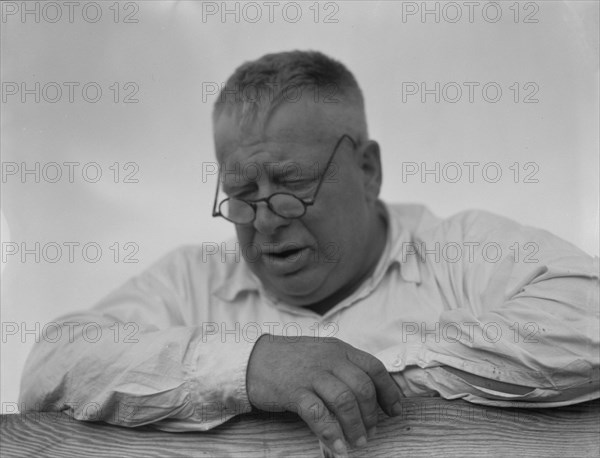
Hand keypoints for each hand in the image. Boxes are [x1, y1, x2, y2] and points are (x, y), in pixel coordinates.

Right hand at [246, 334, 402, 455]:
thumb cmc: (291, 359)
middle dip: (372, 414)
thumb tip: (372, 392)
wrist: (253, 358)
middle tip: (372, 432)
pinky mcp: (293, 391)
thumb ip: (344, 366)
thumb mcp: (322, 353)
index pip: (374, 367)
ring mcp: (311, 374)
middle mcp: (329, 359)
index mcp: (339, 349)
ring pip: (344, 400)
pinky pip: (317, 414)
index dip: (389, 391)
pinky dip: (330, 432)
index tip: (395, 411)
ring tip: (358, 443)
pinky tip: (337, 446)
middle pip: (362, 386)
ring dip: (355, 426)